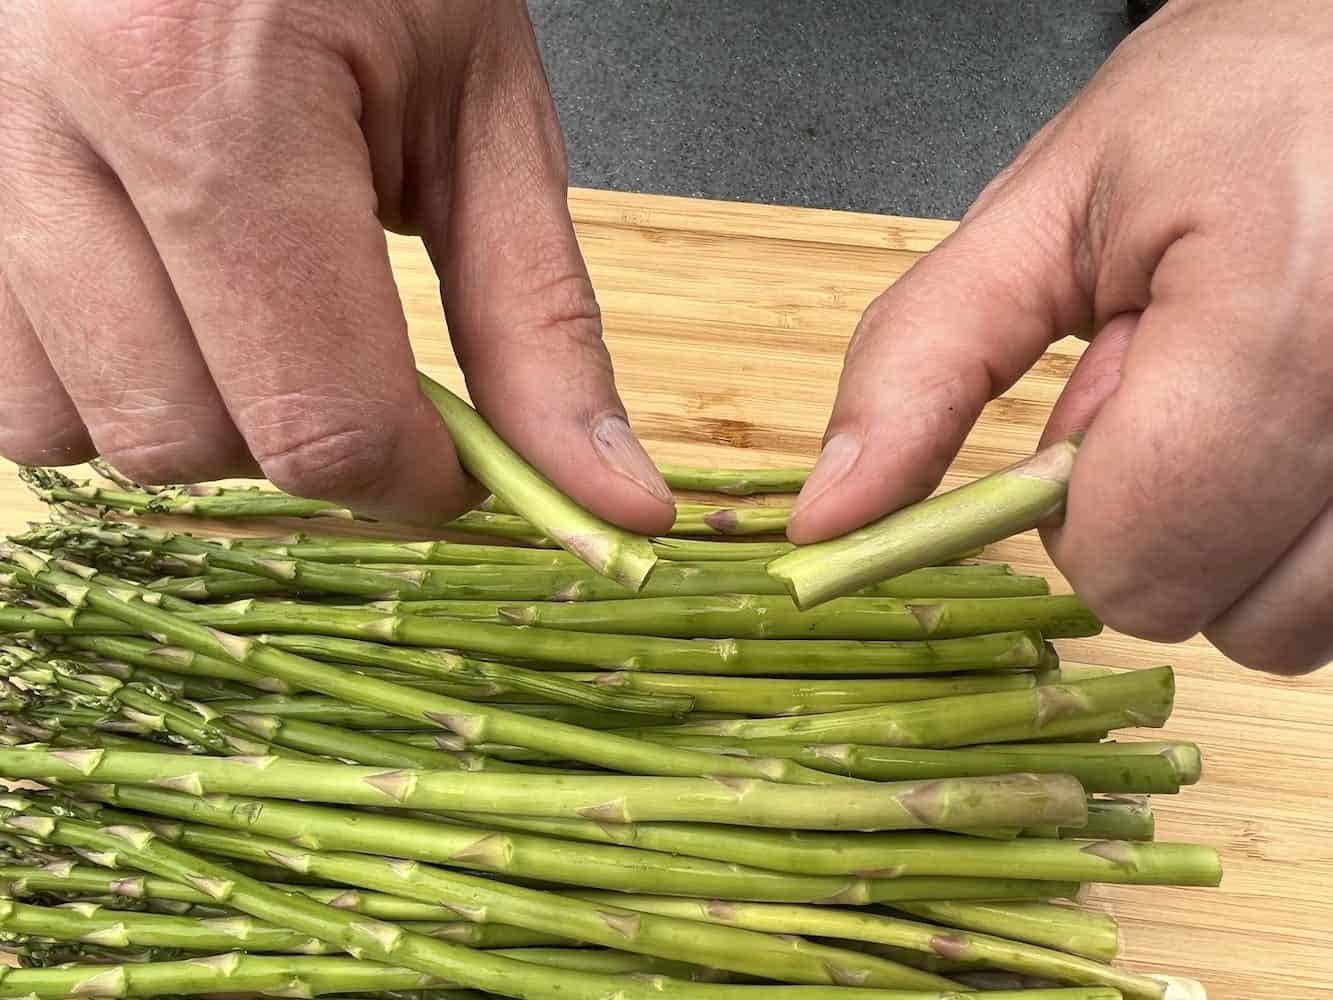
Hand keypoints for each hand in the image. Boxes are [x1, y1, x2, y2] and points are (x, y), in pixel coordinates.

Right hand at [0, 0, 672, 530]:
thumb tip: (612, 499)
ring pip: (70, 430)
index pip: (316, 412)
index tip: (455, 468)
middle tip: (365, 369)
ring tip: (259, 311)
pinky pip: (2, 380)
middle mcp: (46, 124)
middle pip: (185, 438)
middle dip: (304, 443)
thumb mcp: (482, 116)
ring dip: (196, 416)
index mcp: (208, 97)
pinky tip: (171, 304)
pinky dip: (101, 382)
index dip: (411, 482)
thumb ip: (540, 324)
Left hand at [788, 0, 1332, 673]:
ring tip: (1235, 409)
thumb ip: (923, 366)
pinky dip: (1295, 546)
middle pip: (1218, 610)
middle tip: (1174, 394)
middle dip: (1153, 526)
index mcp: (1275, 306)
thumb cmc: (1223, 114)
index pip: (1137, 552)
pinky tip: (1286, 440)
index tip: (1086, 419)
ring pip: (1296, 626)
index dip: (1077, 518)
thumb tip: (829, 518)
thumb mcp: (1039, 217)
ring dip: (1230, 546)